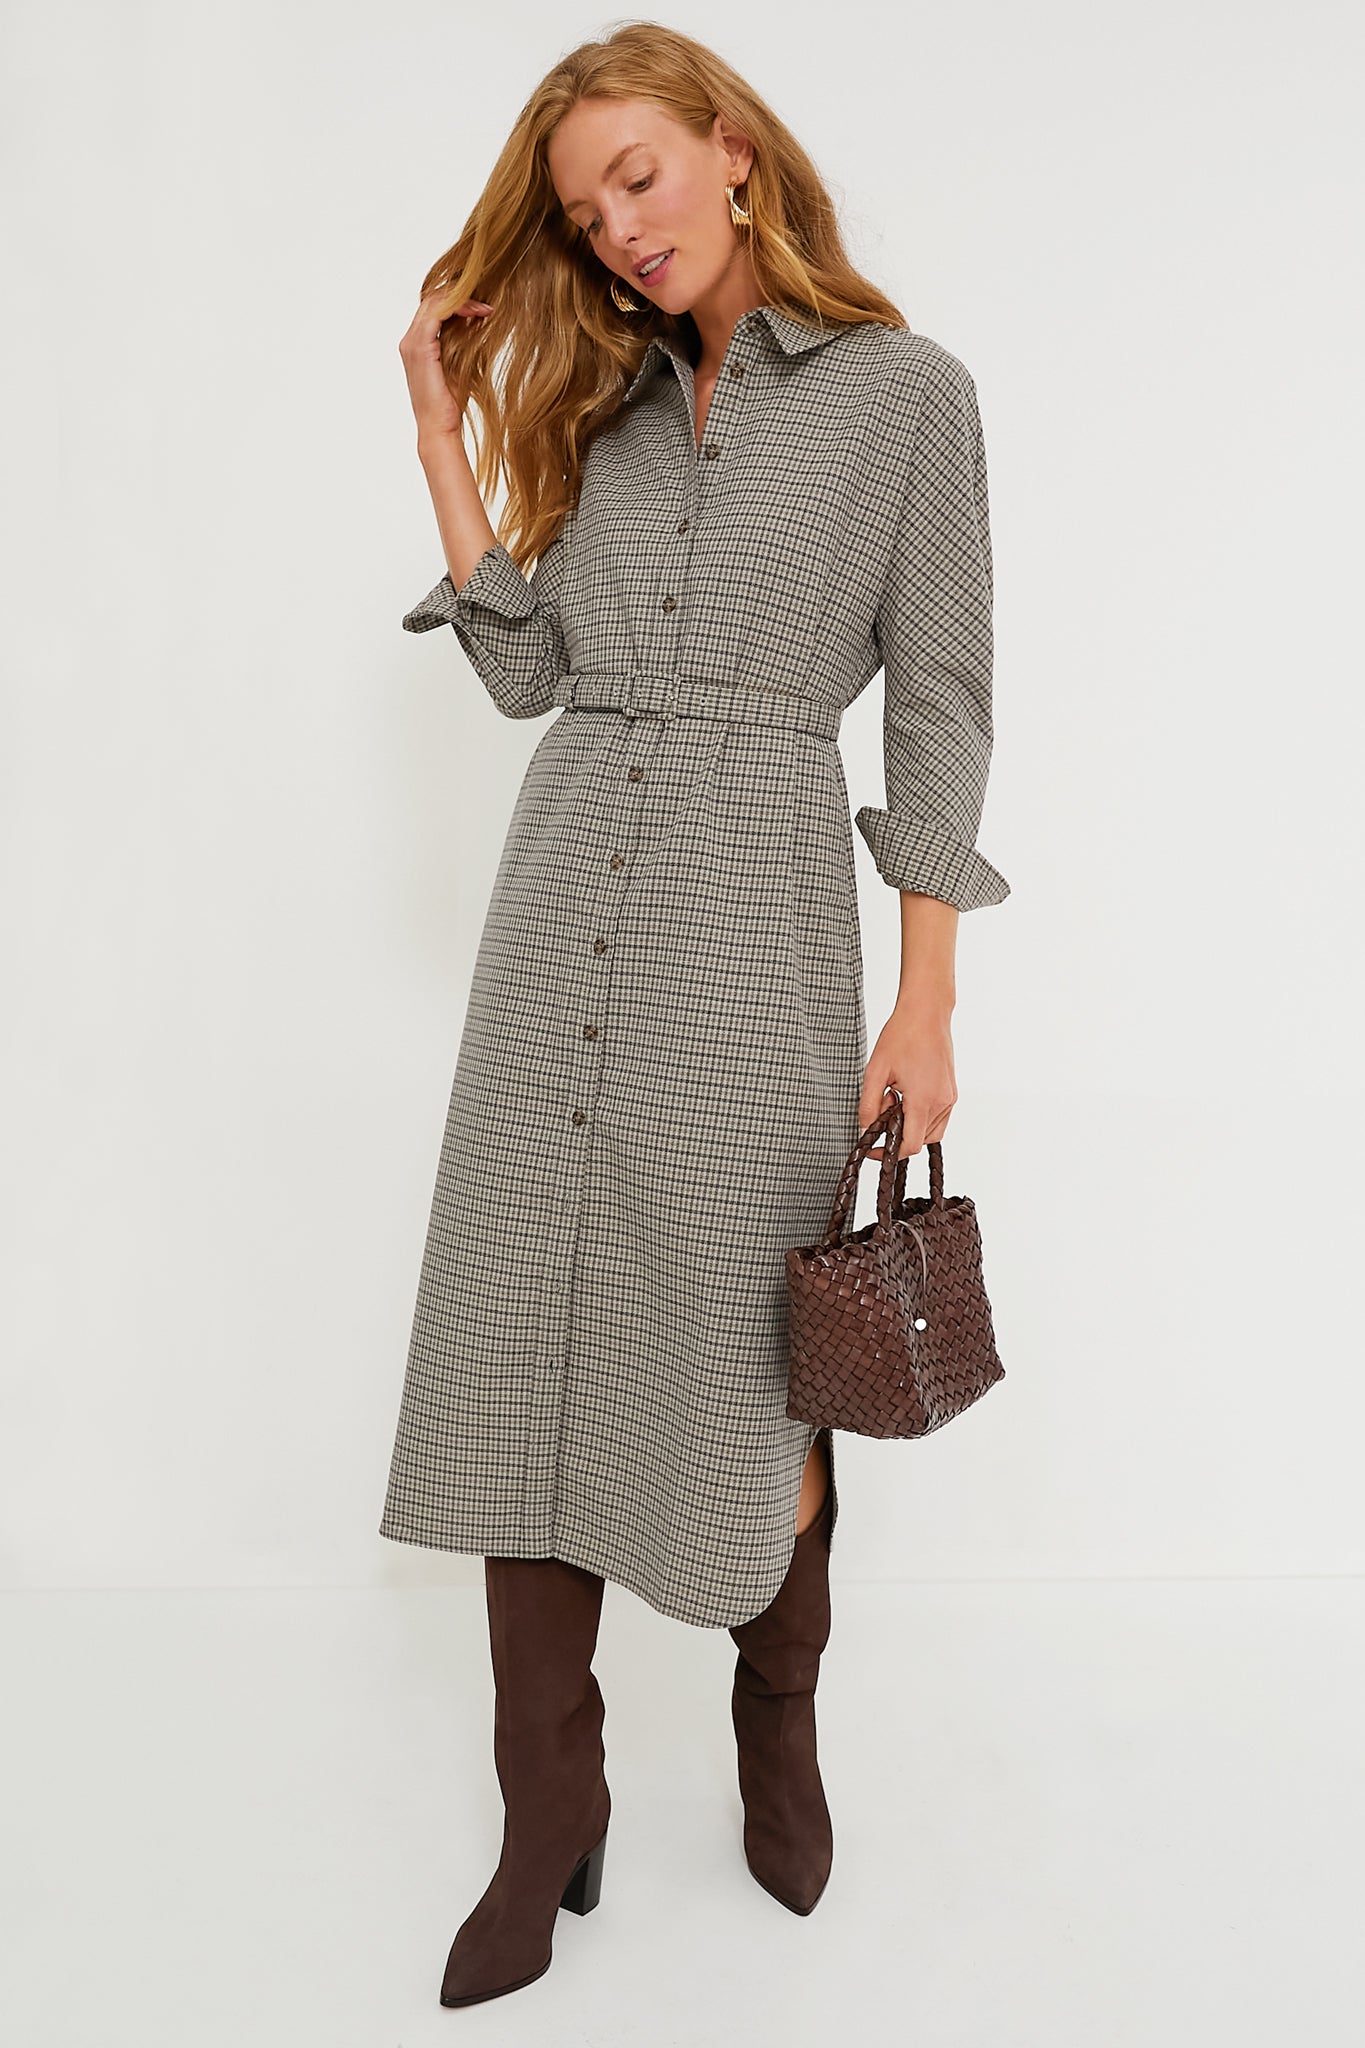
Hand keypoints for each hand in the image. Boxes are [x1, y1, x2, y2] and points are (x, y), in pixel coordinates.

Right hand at [398, 289, 495, 442]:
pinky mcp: (420, 348)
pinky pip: (437, 313)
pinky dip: (459, 307)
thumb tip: (480, 319)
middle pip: (432, 299)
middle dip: (461, 294)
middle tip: (487, 301)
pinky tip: (478, 313)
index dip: (459, 300)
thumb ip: (465, 340)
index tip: (485, 306)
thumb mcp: (461, 364)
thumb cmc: (450, 404)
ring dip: (462, 298)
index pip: (434, 307)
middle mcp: (410, 340)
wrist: (439, 428)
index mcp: (417, 343)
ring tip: (486, 307)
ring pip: (434, 301)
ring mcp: (412, 343)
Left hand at [857, 998, 957, 1161]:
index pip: (909, 1146)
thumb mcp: (875, 1072)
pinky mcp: (951, 1092)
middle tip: (884, 1104)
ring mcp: (950, 1098)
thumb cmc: (902, 1035)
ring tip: (896, 1096)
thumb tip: (866, 1130)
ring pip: (929, 1132)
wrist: (926, 1013)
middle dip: (897, 1132)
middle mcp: (942, 1102)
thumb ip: (869, 1106)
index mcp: (924, 1100)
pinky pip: (937, 1119)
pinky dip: (920, 1116)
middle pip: (919, 1141)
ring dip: (909, 1124)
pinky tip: (907, 1094)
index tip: (874, 1148)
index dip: (888, 1153)